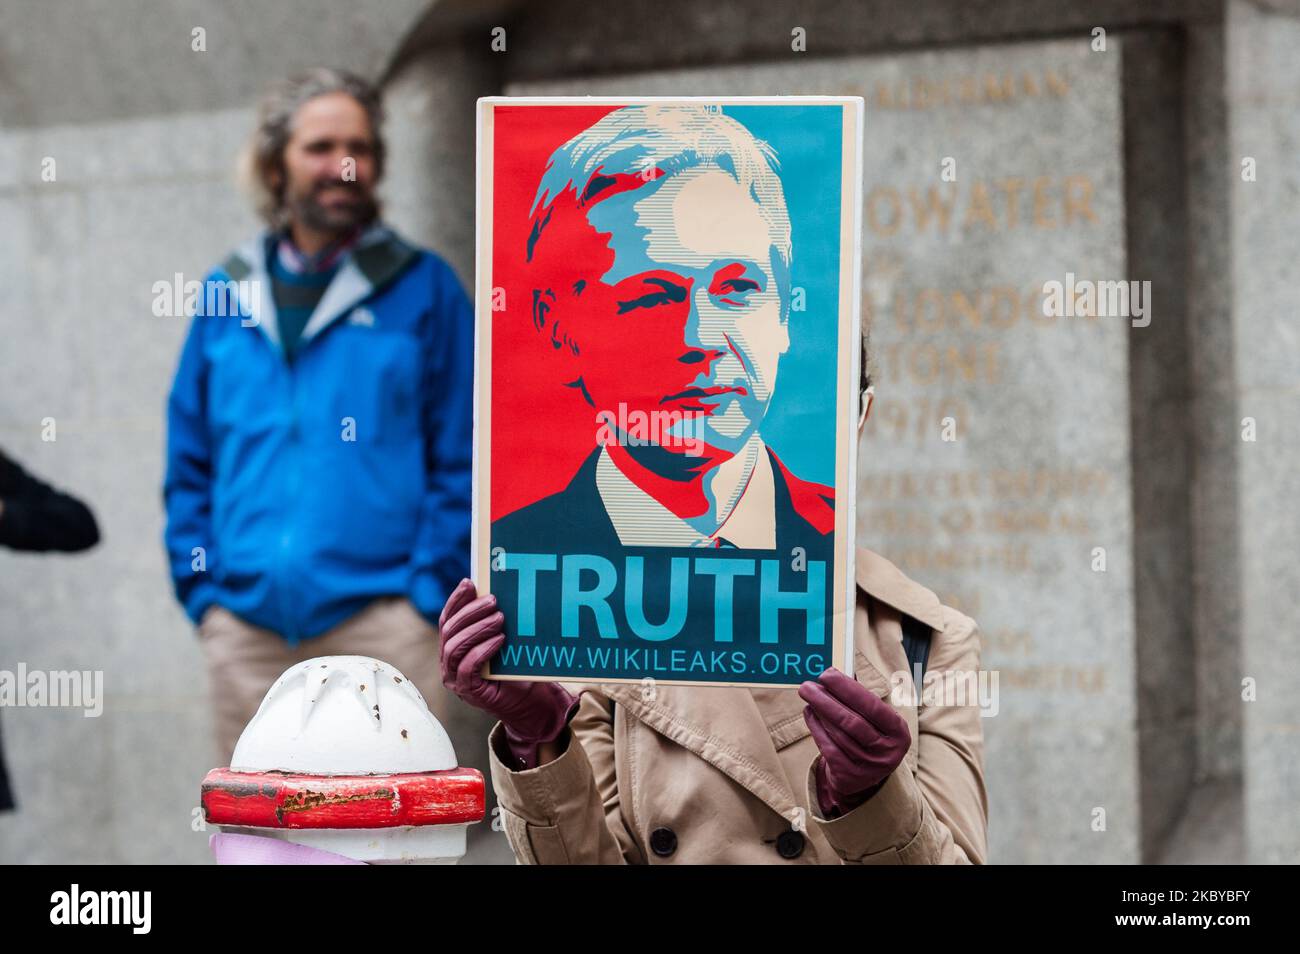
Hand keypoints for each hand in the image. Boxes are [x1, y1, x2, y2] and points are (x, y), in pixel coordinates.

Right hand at [438, 578, 578, 763]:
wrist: (530, 701)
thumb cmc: (516, 667)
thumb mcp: (503, 639)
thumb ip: (493, 620)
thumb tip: (496, 591)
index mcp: (453, 647)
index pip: (448, 619)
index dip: (456, 600)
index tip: (469, 582)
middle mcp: (448, 663)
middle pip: (450, 631)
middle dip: (471, 612)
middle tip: (493, 601)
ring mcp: (455, 678)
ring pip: (455, 647)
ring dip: (478, 629)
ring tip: (500, 618)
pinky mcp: (468, 691)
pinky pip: (468, 667)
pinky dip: (482, 650)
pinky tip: (499, 639)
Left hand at [799, 666, 910, 815]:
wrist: (867, 777)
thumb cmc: (871, 736)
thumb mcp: (877, 720)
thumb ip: (862, 699)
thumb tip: (836, 674)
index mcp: (899, 732)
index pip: (873, 707)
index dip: (848, 689)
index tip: (827, 674)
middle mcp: (887, 752)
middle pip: (852, 722)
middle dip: (827, 701)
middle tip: (807, 686)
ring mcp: (869, 767)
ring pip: (839, 734)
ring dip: (820, 712)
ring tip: (808, 696)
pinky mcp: (850, 777)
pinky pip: (828, 748)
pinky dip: (816, 728)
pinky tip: (810, 713)